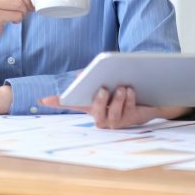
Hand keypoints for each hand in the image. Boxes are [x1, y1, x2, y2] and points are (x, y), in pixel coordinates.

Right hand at [41, 88, 189, 128]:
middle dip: (99, 101)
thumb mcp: (110, 79)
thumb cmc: (125, 88)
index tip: (43, 99)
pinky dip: (130, 100)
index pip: (71, 104)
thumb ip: (96, 77)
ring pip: (113, 114)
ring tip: (123, 87)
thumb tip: (84, 74)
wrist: (151, 98)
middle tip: (103, 89)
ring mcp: (116, 121)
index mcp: (92, 105)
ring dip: (117, 100)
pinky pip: (129, 112)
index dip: (57, 102)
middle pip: (95, 112)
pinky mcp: (131, 121)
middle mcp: (101, 116)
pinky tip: (132, 90)